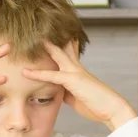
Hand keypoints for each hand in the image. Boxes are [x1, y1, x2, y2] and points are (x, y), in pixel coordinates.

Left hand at [22, 41, 136, 130]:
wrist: (112, 109)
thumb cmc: (96, 105)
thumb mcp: (78, 98)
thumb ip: (67, 92)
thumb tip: (59, 93)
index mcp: (79, 71)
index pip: (69, 53)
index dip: (61, 44)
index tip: (54, 36)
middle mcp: (77, 68)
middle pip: (63, 47)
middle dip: (52, 38)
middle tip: (41, 28)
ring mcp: (75, 72)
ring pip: (57, 54)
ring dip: (44, 46)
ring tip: (30, 37)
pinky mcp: (72, 80)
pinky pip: (51, 75)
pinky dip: (38, 74)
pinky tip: (26, 72)